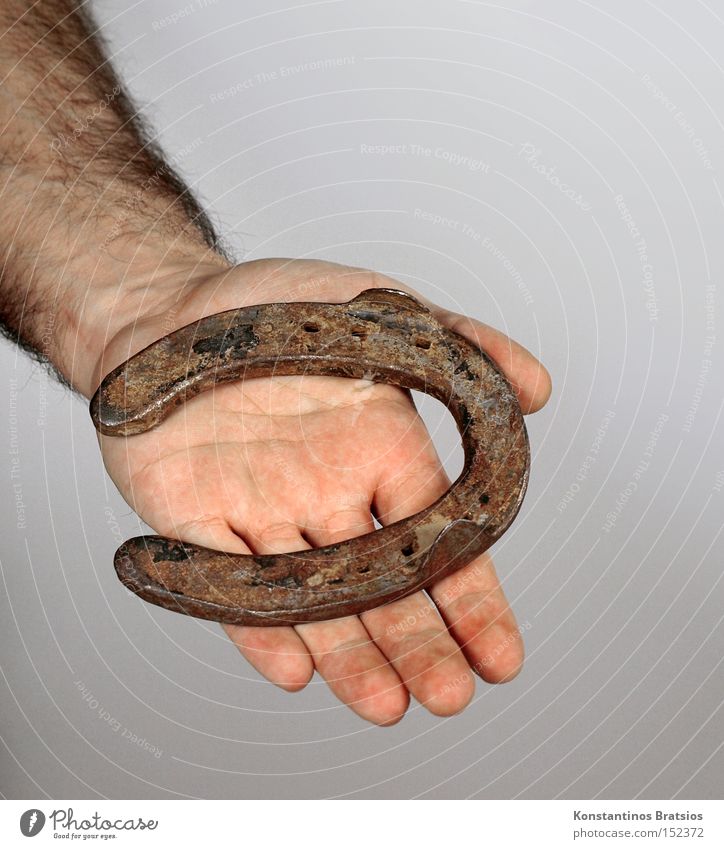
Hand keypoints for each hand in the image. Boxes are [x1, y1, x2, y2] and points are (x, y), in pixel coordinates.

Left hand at [96, 258, 550, 723]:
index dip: (471, 600)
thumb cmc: (277, 304)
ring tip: (384, 706)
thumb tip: (540, 389)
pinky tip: (293, 670)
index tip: (501, 656)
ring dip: (349, 656)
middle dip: (417, 643)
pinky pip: (227, 588)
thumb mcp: (380, 306)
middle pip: (382, 586)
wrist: (165, 312)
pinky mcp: (195, 529)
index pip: (438, 539)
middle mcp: (330, 496)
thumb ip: (462, 343)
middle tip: (448, 696)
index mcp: (381, 451)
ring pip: (315, 601)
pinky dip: (256, 629)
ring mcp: (264, 517)